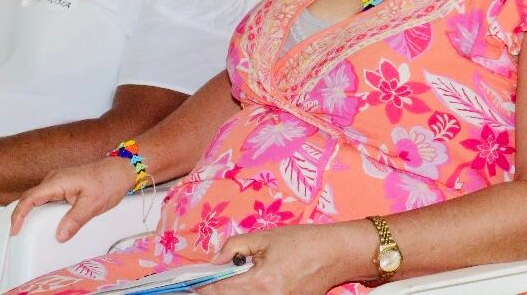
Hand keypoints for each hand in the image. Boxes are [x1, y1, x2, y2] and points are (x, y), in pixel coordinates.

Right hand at [9, 157, 132, 240]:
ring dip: (31, 211)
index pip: (30, 198)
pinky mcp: (64, 184)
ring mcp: (58, 181)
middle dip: (20, 214)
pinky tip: (45, 220)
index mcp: (57, 182)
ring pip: (38, 197)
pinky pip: (47, 197)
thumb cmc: (108, 182)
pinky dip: (42, 208)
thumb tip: (59, 235)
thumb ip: (74, 220)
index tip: (15, 230)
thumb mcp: (92, 205)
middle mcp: (54, 179)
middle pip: (30, 197)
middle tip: (17, 232)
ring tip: (28, 228)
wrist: (120, 170)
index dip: (19, 214)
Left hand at [200, 224, 366, 294]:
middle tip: (204, 282)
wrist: (336, 254)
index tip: (189, 282)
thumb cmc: (303, 242)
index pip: (219, 291)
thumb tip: (214, 260)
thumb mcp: (264, 237)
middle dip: (213, 291)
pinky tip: (242, 285)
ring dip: (230, 293)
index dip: (201, 286)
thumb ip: (234, 248)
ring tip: (224, 282)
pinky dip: (246, 294)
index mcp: (261, 282)